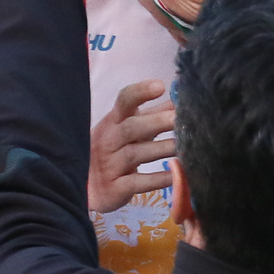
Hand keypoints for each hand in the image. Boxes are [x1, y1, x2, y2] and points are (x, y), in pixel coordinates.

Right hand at [88, 80, 176, 212]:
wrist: (86, 186)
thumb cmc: (114, 150)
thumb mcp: (129, 128)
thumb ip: (153, 113)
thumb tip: (180, 95)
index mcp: (114, 121)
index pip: (124, 102)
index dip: (140, 92)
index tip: (160, 86)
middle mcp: (109, 140)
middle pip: (132, 127)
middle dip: (157, 122)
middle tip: (180, 120)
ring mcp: (110, 164)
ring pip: (136, 154)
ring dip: (163, 149)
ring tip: (186, 147)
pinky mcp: (114, 187)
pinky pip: (137, 182)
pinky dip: (157, 179)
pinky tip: (175, 175)